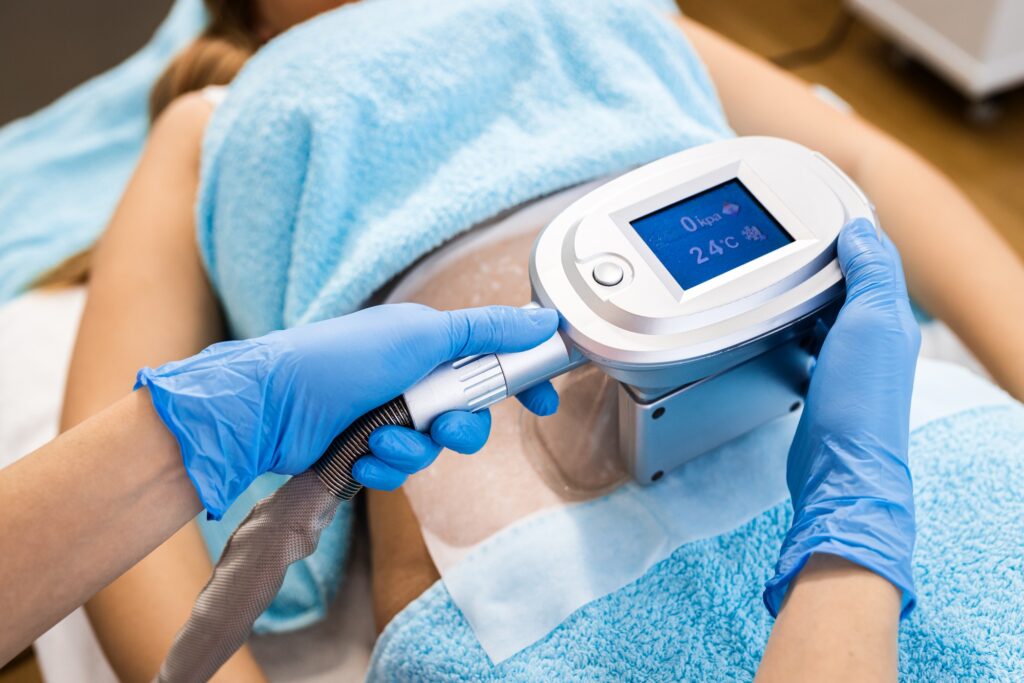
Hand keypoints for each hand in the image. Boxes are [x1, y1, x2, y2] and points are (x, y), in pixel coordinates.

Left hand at [136, 304, 559, 517]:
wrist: (271, 403)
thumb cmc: (342, 357)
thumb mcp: (422, 335)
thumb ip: (487, 330)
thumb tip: (544, 318)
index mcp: (429, 343)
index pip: (493, 360)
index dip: (521, 381)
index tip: (543, 404)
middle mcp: (413, 377)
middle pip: (469, 413)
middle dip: (460, 427)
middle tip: (442, 426)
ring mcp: (390, 414)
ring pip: (435, 448)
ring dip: (413, 450)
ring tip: (382, 440)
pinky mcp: (368, 448)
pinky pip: (401, 469)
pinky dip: (385, 466)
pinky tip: (362, 456)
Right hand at [763, 219, 919, 617]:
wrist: (839, 468)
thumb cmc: (858, 401)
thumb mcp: (871, 322)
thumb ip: (872, 272)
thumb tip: (862, 230)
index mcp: (889, 317)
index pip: (874, 260)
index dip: (848, 236)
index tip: (815, 218)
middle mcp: (873, 340)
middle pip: (845, 287)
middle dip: (820, 266)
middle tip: (785, 248)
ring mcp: (848, 366)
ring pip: (824, 316)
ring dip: (804, 300)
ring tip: (775, 286)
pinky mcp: (823, 388)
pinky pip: (807, 347)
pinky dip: (792, 335)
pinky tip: (774, 336)